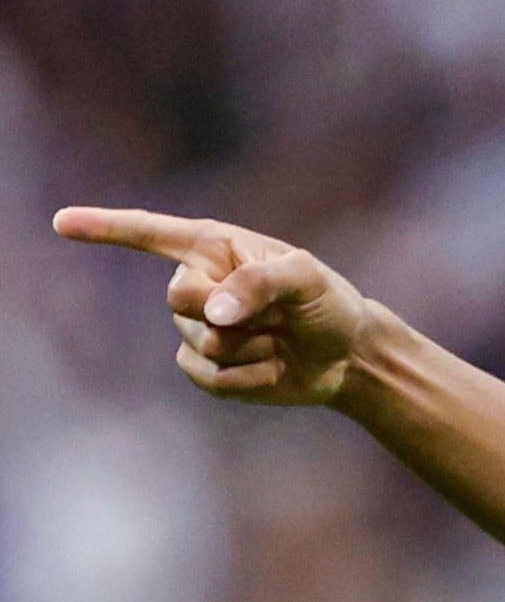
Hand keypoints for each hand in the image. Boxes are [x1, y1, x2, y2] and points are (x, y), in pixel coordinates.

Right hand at [52, 206, 382, 407]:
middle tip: (278, 315)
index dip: (105, 227)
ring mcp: (198, 326)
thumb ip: (260, 283)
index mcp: (216, 247)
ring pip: (200, 342)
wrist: (347, 356)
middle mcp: (199, 282)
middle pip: (178, 299)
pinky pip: (208, 377)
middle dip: (232, 313)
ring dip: (250, 347)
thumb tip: (211, 312)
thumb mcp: (308, 280)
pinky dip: (247, 378)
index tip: (61, 223)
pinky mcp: (206, 365)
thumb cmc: (329, 304)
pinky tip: (273, 368)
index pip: (150, 232)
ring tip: (280, 339)